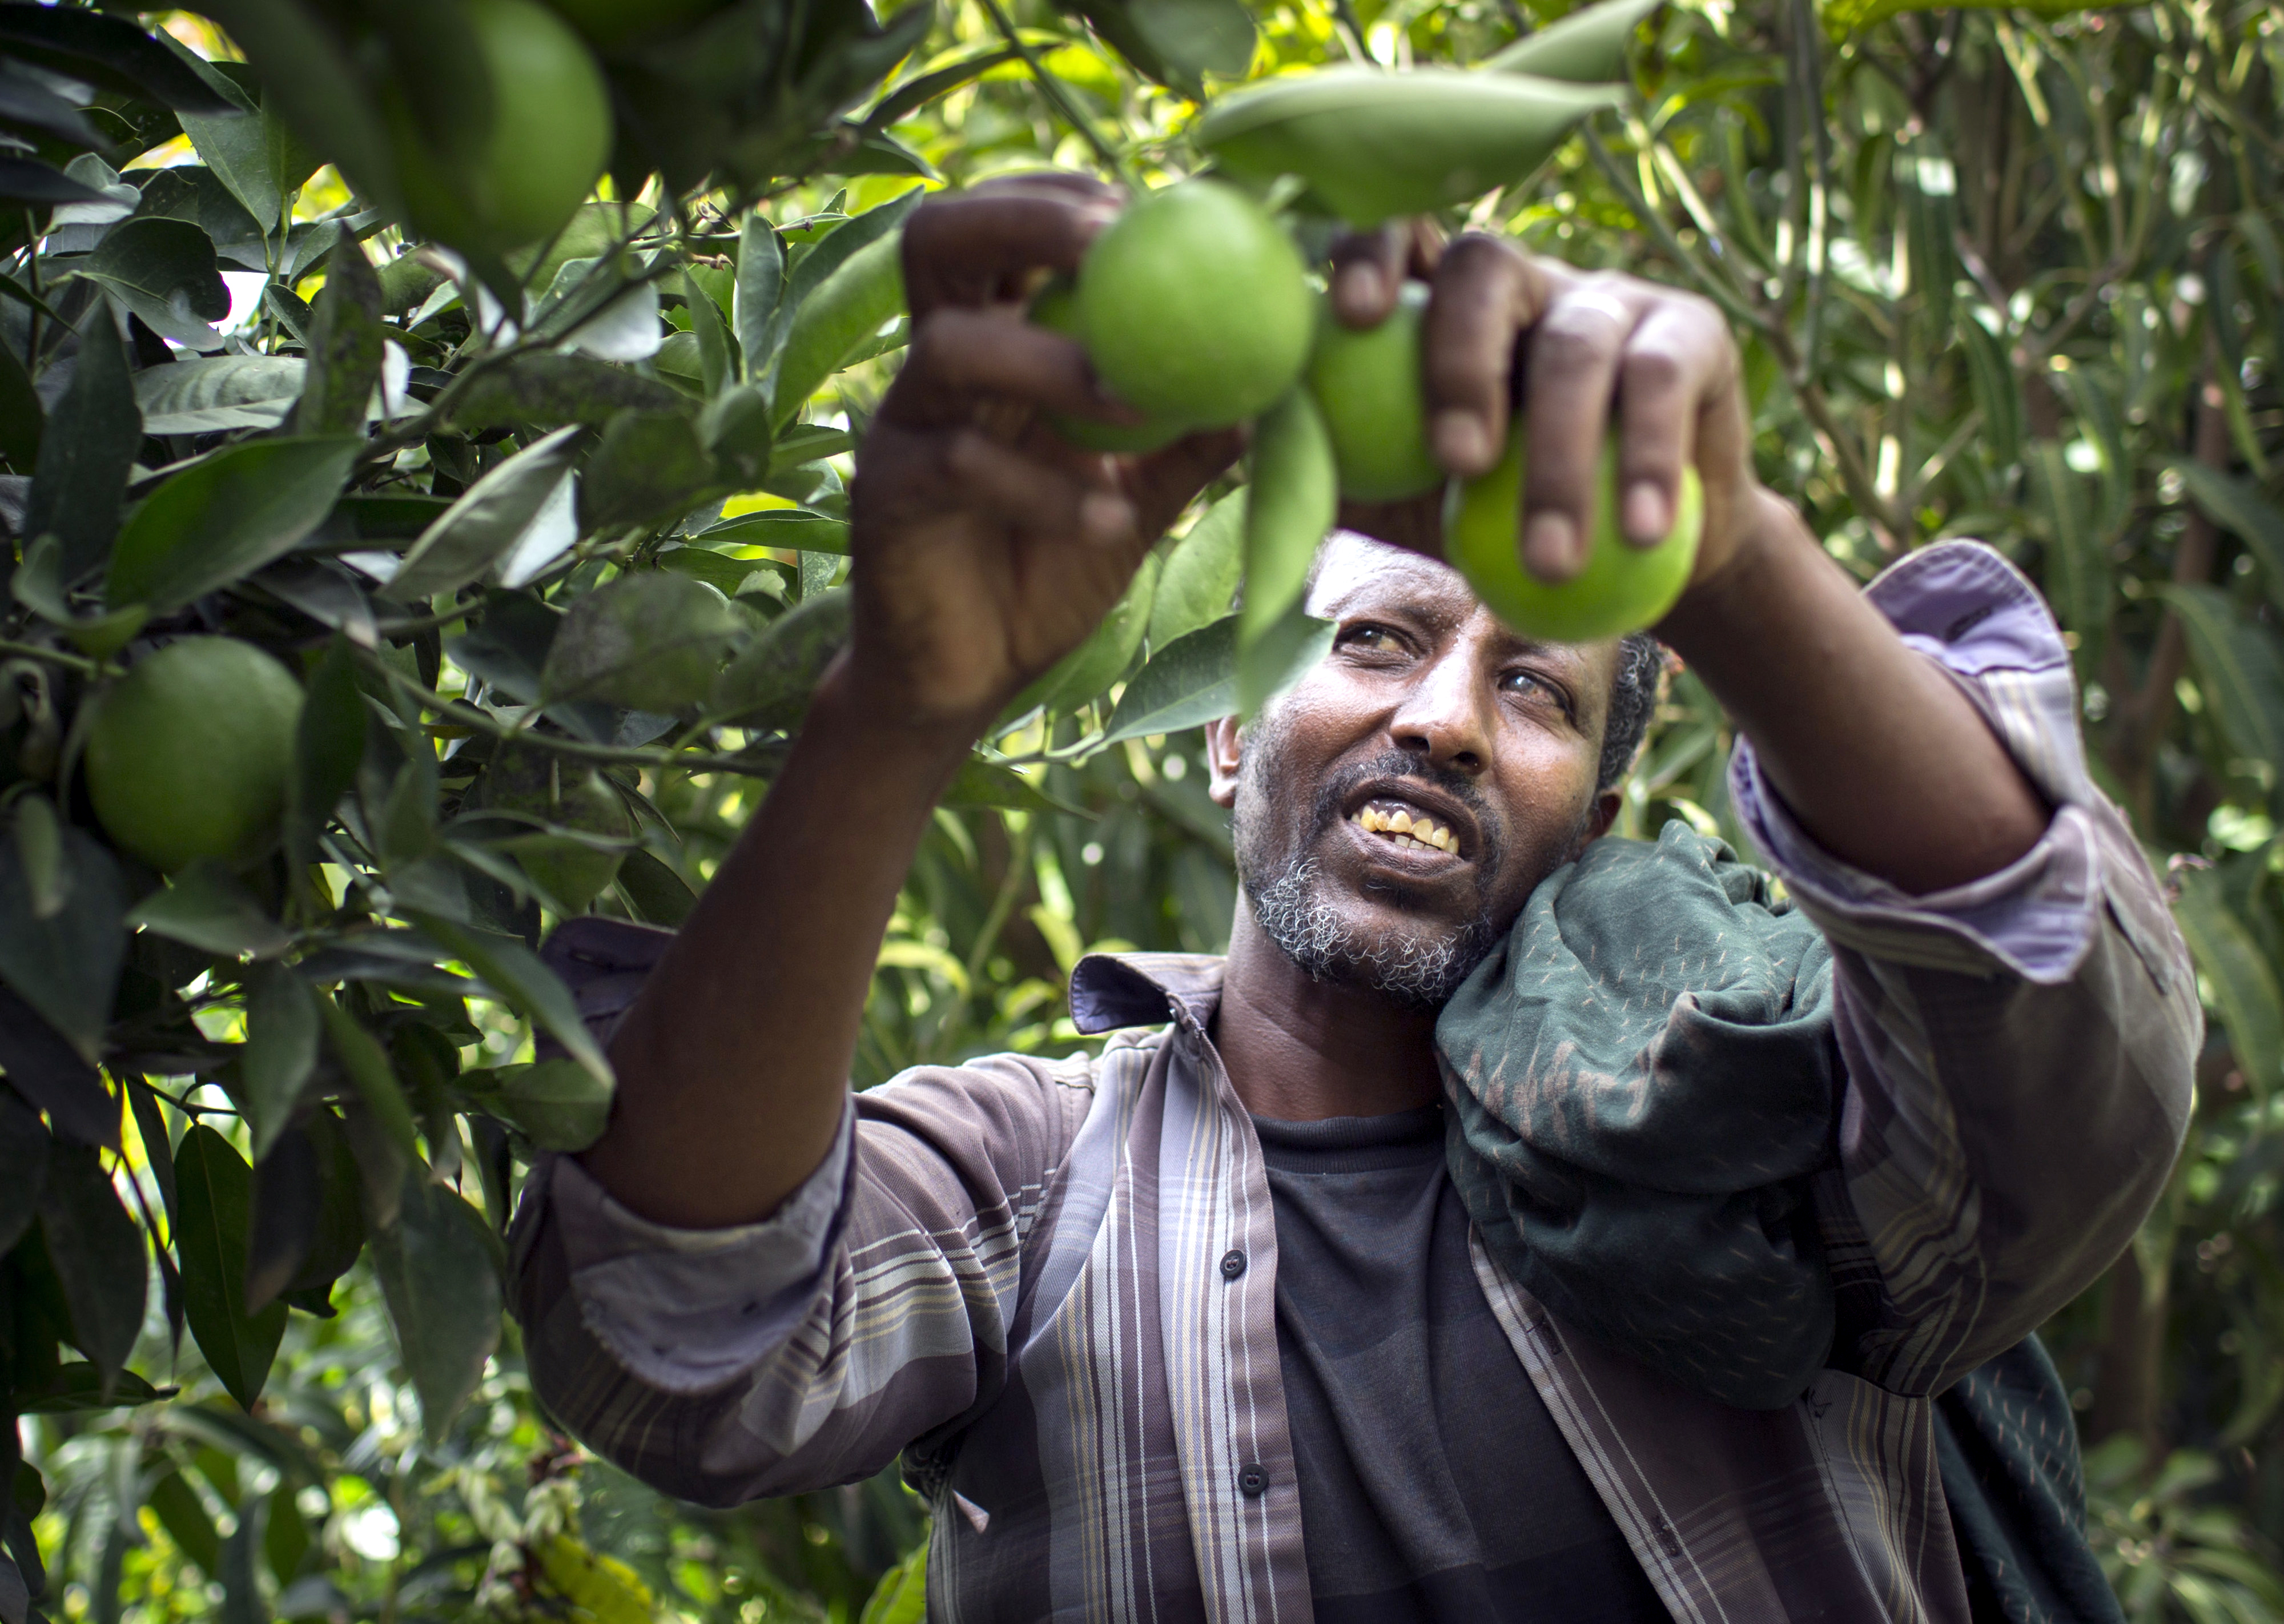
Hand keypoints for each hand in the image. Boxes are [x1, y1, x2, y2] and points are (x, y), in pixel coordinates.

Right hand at [849, 177, 1240, 732]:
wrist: (966, 678)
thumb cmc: (1045, 573)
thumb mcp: (1137, 499)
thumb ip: (1190, 438)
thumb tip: (1279, 380)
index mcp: (992, 342)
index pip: (1004, 228)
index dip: (1062, 197)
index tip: (1143, 206)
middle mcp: (934, 364)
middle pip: (940, 238)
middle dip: (1024, 218)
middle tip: (1112, 238)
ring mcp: (902, 424)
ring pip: (950, 347)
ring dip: (1050, 362)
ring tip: (1136, 404)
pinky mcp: (888, 494)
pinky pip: (963, 466)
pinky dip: (1046, 491)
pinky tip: (1110, 524)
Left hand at [1326, 226, 1765, 597]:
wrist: (1632, 556)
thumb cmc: (1488, 521)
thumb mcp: (1398, 498)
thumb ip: (1326, 465)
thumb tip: (1225, 447)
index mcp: (1436, 300)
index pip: (1396, 237)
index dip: (1369, 253)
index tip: (1351, 317)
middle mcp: (1520, 277)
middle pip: (1483, 264)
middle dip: (1461, 358)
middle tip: (1456, 462)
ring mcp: (1608, 297)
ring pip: (1573, 343)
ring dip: (1556, 458)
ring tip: (1548, 558)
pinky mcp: (1689, 333)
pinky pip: (1657, 384)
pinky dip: (1641, 463)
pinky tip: (1634, 532)